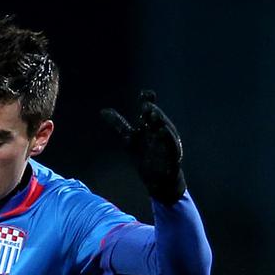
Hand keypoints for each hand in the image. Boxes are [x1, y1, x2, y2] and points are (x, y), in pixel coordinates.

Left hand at [101, 89, 186, 203]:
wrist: (159, 180)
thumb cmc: (145, 156)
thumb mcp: (129, 139)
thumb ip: (118, 124)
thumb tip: (102, 111)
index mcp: (151, 126)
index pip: (149, 111)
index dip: (148, 101)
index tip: (144, 93)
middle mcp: (161, 132)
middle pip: (158, 119)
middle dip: (152, 112)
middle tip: (145, 105)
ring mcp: (168, 143)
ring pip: (166, 130)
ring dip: (161, 122)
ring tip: (154, 114)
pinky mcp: (172, 156)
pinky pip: (170, 146)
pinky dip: (166, 138)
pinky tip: (160, 132)